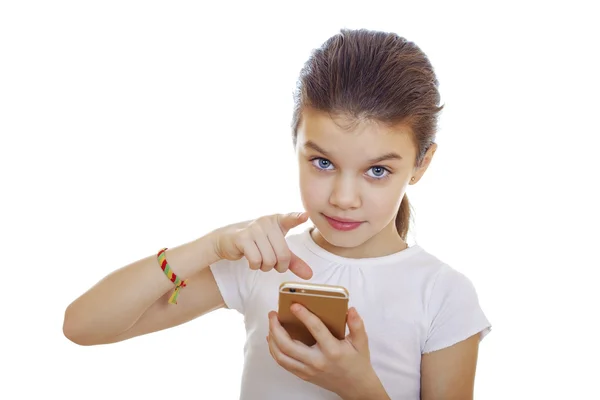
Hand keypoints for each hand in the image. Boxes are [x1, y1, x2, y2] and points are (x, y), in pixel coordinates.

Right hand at [211, 212, 312, 278]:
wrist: (227, 240)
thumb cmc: (255, 243)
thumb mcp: (275, 250)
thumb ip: (292, 261)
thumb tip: (309, 276)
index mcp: (277, 221)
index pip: (290, 219)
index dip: (297, 218)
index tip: (306, 216)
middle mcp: (266, 222)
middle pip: (283, 254)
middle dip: (279, 266)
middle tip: (272, 264)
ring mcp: (254, 229)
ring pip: (269, 260)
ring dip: (264, 267)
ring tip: (259, 259)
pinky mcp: (242, 237)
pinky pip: (255, 260)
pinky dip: (254, 265)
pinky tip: (250, 259)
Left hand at [267, 305, 388, 399]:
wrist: (355, 387)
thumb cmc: (357, 363)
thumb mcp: (361, 342)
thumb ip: (357, 325)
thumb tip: (350, 309)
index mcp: (332, 350)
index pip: (316, 329)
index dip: (304, 315)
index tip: (294, 305)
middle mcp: (317, 361)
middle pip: (288, 345)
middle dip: (276, 328)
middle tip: (273, 314)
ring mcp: (308, 370)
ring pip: (281, 356)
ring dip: (272, 339)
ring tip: (271, 324)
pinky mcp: (303, 375)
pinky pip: (283, 363)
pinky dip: (274, 350)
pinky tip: (272, 339)